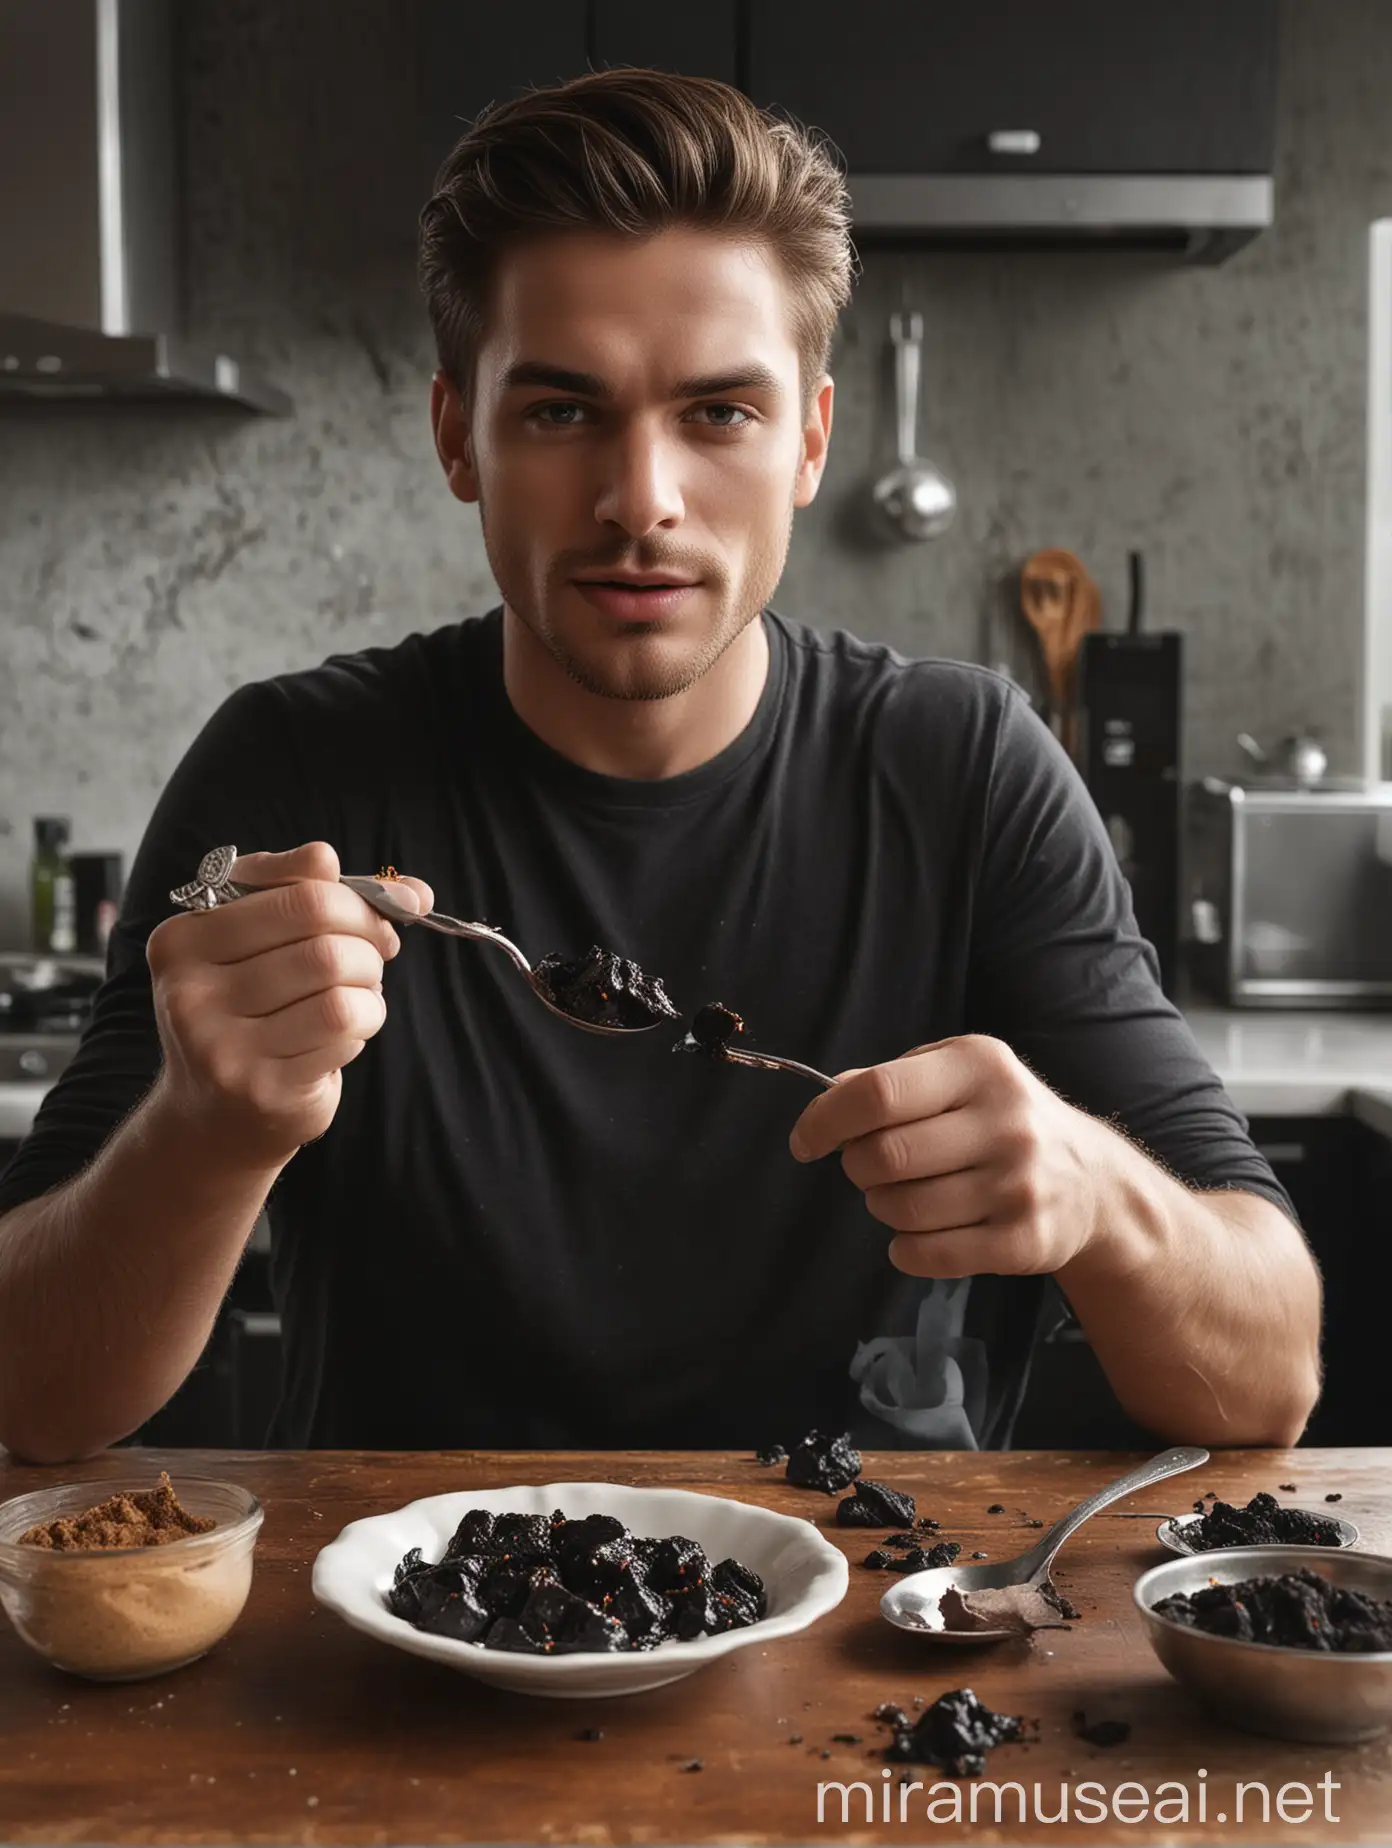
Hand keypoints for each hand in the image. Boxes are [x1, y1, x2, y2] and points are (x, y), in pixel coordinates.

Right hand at [146, 842, 433, 1167]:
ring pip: (339, 991)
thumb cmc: (248, 1008)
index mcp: (182, 939)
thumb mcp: (257, 938)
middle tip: (375, 958)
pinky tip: (345, 1033)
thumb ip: (316, 892)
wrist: (214, 1115)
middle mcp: (189, 992)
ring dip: (369, 991)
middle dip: (370, 947)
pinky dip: (361, 1025)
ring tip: (357, 997)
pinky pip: (342, 1034)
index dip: (360, 904)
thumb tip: (414, 892)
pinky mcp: (259, 1088)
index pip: (303, 895)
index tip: (380, 920)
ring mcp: (220, 1046)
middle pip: (326, 944)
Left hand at [788, 1035, 1104, 1279]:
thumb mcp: (957, 1076)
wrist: (1092, 1182)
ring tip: (905, 1195)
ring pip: (902, 1209)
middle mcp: (1006, 1120)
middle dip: (857, 1167)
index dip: (826, 1119)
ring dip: (883, 1207)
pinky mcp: (1024, 1241)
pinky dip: (906, 1249)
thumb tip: (829, 1098)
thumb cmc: (1001, 1118)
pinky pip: (929, 1254)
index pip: (880, 1092)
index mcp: (980, 1066)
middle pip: (884, 1155)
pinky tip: (920, 1233)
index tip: (805, 1142)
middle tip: (869, 1168)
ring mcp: (1019, 1184)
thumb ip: (890, 1081)